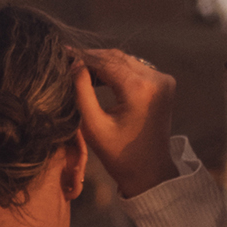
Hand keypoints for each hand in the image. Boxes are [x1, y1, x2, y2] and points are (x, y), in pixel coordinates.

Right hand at [75, 48, 177, 197]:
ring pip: (126, 61)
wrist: (150, 173)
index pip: (105, 62)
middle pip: (116, 58)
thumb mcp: (93, 126)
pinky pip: (136, 69)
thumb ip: (81, 91)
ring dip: (104, 64)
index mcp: (139, 88)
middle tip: (68, 61)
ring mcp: (163, 80)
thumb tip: (74, 63)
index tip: (61, 54)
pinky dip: (118, 71)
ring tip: (81, 71)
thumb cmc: (119, 156)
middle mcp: (155, 78)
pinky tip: (100, 78)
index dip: (82, 57)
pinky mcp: (165, 84)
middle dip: (92, 59)